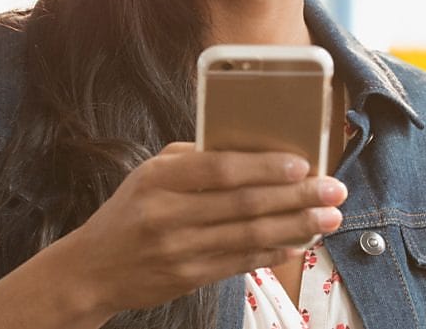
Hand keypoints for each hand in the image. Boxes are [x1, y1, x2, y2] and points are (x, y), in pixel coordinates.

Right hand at [57, 142, 346, 319]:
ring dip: (296, 226)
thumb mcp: (149, 174)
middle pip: (244, 203)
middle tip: (334, 190)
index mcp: (158, 179)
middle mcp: (167, 214)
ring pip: (249, 235)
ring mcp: (178, 250)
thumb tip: (251, 148)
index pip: (219, 169)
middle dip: (296, 196)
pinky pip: (240, 262)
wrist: (91, 269)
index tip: (302, 164)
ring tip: (328, 218)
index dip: (264, 166)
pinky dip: (274, 253)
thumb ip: (194, 159)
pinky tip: (299, 243)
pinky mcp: (187, 278)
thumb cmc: (130, 212)